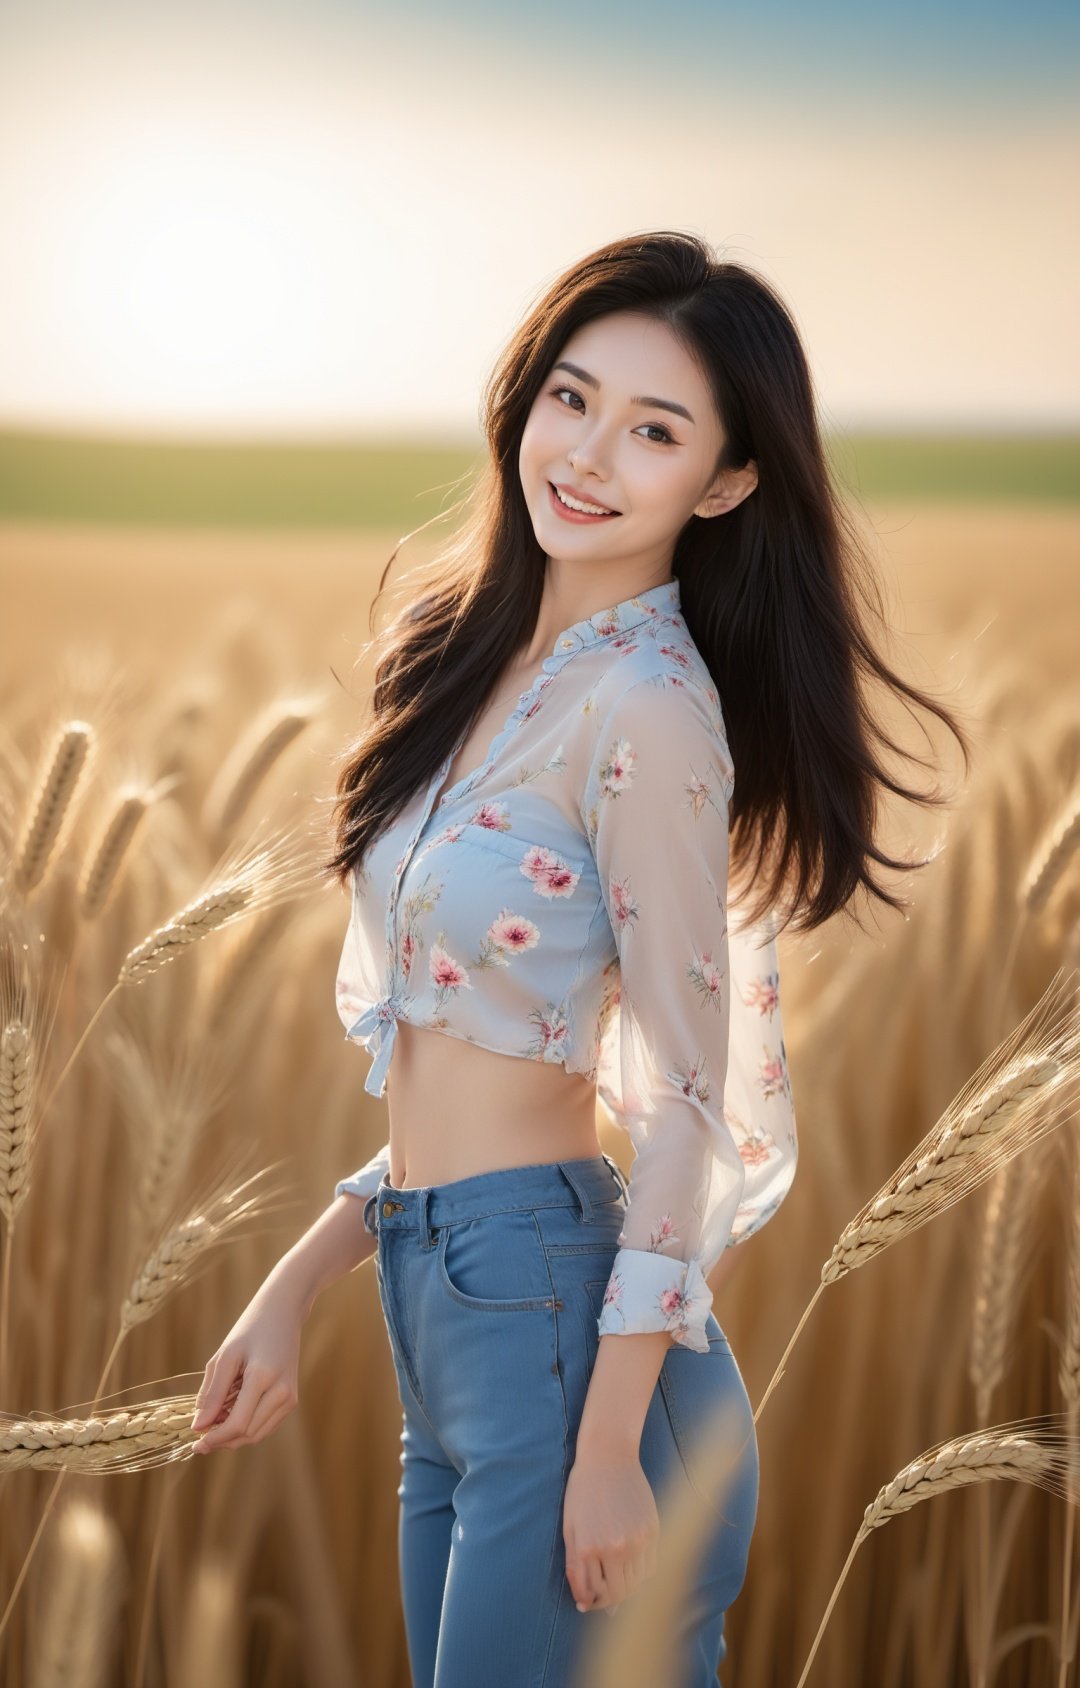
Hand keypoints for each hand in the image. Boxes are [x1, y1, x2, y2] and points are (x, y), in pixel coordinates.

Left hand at [189, 1279, 305, 1454]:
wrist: (283, 1312)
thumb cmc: (250, 1329)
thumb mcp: (225, 1356)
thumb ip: (211, 1394)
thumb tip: (198, 1427)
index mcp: (263, 1377)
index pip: (237, 1425)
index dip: (214, 1439)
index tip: (194, 1443)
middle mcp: (282, 1392)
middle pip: (246, 1434)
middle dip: (222, 1440)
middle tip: (201, 1433)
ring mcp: (290, 1398)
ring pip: (257, 1434)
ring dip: (233, 1436)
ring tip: (215, 1421)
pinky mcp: (291, 1400)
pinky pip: (265, 1425)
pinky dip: (246, 1427)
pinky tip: (231, 1414)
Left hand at [563, 1448, 658, 1612]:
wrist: (608, 1456)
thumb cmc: (582, 1490)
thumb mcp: (570, 1528)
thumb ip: (574, 1567)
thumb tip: (583, 1603)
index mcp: (587, 1548)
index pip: (593, 1594)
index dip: (590, 1602)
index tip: (588, 1602)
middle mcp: (614, 1548)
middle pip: (619, 1595)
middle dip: (609, 1602)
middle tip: (603, 1598)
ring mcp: (637, 1540)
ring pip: (638, 1585)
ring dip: (627, 1590)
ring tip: (617, 1580)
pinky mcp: (653, 1531)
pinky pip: (652, 1567)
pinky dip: (642, 1574)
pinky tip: (631, 1564)